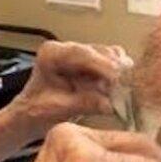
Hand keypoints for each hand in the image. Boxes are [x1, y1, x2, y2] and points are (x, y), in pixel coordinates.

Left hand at [8, 41, 130, 141]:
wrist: (34, 113)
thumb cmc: (39, 110)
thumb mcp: (58, 110)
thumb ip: (82, 104)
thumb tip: (108, 104)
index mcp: (51, 53)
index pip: (80, 53)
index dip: (101, 64)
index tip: (116, 78)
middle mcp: (66, 48)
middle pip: (99, 51)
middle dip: (114, 70)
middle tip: (126, 88)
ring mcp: (81, 53)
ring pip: (110, 56)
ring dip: (118, 75)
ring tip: (117, 94)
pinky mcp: (93, 62)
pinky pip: (114, 64)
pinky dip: (119, 76)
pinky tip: (116, 91)